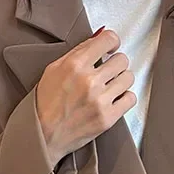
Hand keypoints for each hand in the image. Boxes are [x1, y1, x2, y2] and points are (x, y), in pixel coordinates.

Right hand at [35, 29, 136, 166]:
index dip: (112, 42)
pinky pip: (130, 99)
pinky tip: (113, 100)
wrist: (43, 137)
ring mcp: (100, 101)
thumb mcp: (53, 71)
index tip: (111, 48)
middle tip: (107, 72)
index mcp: (74, 65)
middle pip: (122, 59)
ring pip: (128, 78)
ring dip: (120, 80)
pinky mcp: (107, 118)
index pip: (108, 40)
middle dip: (115, 64)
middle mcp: (89, 81)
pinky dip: (124, 98)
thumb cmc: (44, 106)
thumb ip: (78, 52)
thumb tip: (99, 36)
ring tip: (109, 87)